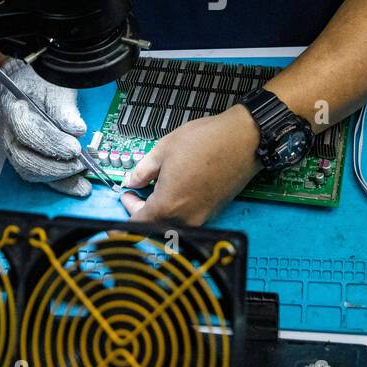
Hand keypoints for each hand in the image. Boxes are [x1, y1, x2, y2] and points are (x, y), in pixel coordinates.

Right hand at [0, 58, 90, 196]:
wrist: (23, 81)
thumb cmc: (38, 81)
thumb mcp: (54, 85)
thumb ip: (64, 108)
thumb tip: (77, 130)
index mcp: (12, 108)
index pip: (28, 132)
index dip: (52, 143)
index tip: (75, 148)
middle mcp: (6, 130)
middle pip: (24, 159)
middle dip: (55, 167)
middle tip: (79, 165)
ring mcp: (10, 145)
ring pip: (28, 171)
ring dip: (57, 178)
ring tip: (80, 177)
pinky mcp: (20, 154)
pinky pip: (35, 173)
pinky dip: (56, 181)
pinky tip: (75, 184)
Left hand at [120, 105, 261, 225]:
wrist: (243, 140)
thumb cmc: (208, 141)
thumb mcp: (163, 150)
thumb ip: (141, 171)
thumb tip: (131, 182)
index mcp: (168, 205)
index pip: (137, 224)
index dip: (125, 213)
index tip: (123, 203)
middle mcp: (185, 218)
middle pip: (153, 227)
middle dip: (141, 211)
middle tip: (136, 192)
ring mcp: (201, 217)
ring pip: (170, 224)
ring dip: (158, 211)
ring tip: (156, 187)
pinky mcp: (213, 212)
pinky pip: (187, 218)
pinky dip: (175, 209)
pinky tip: (176, 188)